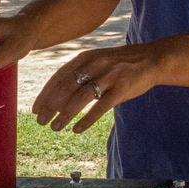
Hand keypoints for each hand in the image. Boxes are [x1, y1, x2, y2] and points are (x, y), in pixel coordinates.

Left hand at [32, 44, 164, 133]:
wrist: (152, 59)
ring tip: (55, 127)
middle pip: (66, 88)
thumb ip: (80, 71)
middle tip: (41, 122)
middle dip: (50, 106)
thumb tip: (56, 93)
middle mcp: (95, 65)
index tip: (35, 109)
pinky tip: (77, 129)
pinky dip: (86, 120)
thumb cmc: (121, 63)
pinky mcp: (122, 89)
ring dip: (65, 115)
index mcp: (86, 57)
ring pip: (80, 98)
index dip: (45, 94)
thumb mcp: (98, 60)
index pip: (59, 77)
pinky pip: (101, 107)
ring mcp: (109, 76)